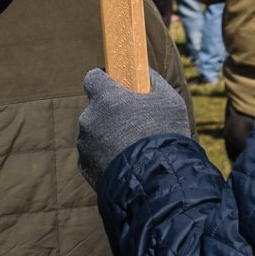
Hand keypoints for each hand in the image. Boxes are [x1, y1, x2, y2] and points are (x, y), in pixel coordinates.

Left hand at [77, 68, 189, 188]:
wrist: (158, 183)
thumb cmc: (166, 136)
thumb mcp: (170, 101)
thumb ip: (152, 81)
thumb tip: (143, 72)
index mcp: (106, 97)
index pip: (93, 77)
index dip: (105, 81)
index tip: (116, 86)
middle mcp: (89, 117)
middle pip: (95, 107)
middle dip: (110, 113)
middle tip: (132, 123)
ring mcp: (84, 143)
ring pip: (93, 132)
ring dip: (107, 135)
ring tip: (132, 149)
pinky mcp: (84, 166)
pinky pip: (92, 154)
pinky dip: (104, 156)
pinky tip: (125, 164)